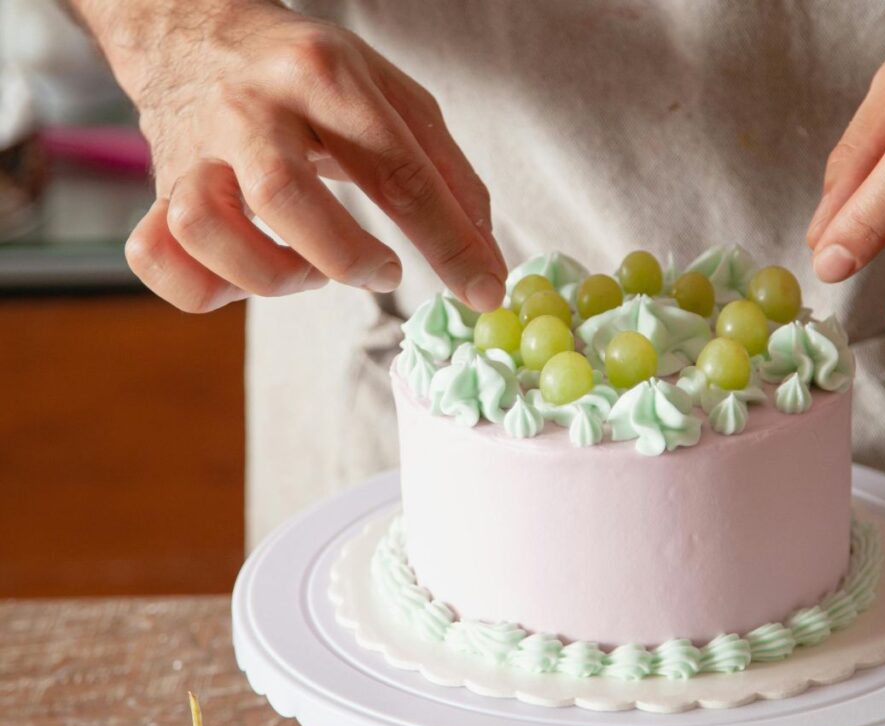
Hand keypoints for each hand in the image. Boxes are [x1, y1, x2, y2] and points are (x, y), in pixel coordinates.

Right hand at [73, 0, 505, 311]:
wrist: (195, 30)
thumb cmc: (306, 75)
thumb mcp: (388, 94)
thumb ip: (444, 168)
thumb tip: (482, 252)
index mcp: (322, 75)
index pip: (396, 168)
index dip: (449, 242)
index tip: (484, 290)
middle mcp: (249, 109)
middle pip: (284, 197)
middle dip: (346, 256)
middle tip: (383, 271)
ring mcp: (194, 150)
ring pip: (206, 228)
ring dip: (269, 275)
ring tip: (307, 268)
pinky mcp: (158, 188)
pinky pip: (155, 255)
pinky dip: (201, 286)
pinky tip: (243, 275)